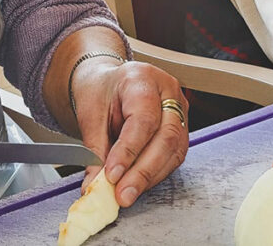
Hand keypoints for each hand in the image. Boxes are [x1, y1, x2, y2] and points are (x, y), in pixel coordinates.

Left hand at [72, 61, 187, 207]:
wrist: (110, 84)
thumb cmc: (101, 92)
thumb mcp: (90, 115)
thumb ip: (95, 150)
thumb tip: (95, 184)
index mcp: (142, 78)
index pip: (143, 118)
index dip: (129, 150)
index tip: (112, 175)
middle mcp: (167, 91)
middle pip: (166, 137)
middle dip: (143, 172)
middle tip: (122, 194)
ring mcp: (179, 109)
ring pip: (174, 151)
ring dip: (150, 177)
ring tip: (127, 193)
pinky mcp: (182, 129)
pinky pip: (174, 157)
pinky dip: (155, 175)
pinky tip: (138, 184)